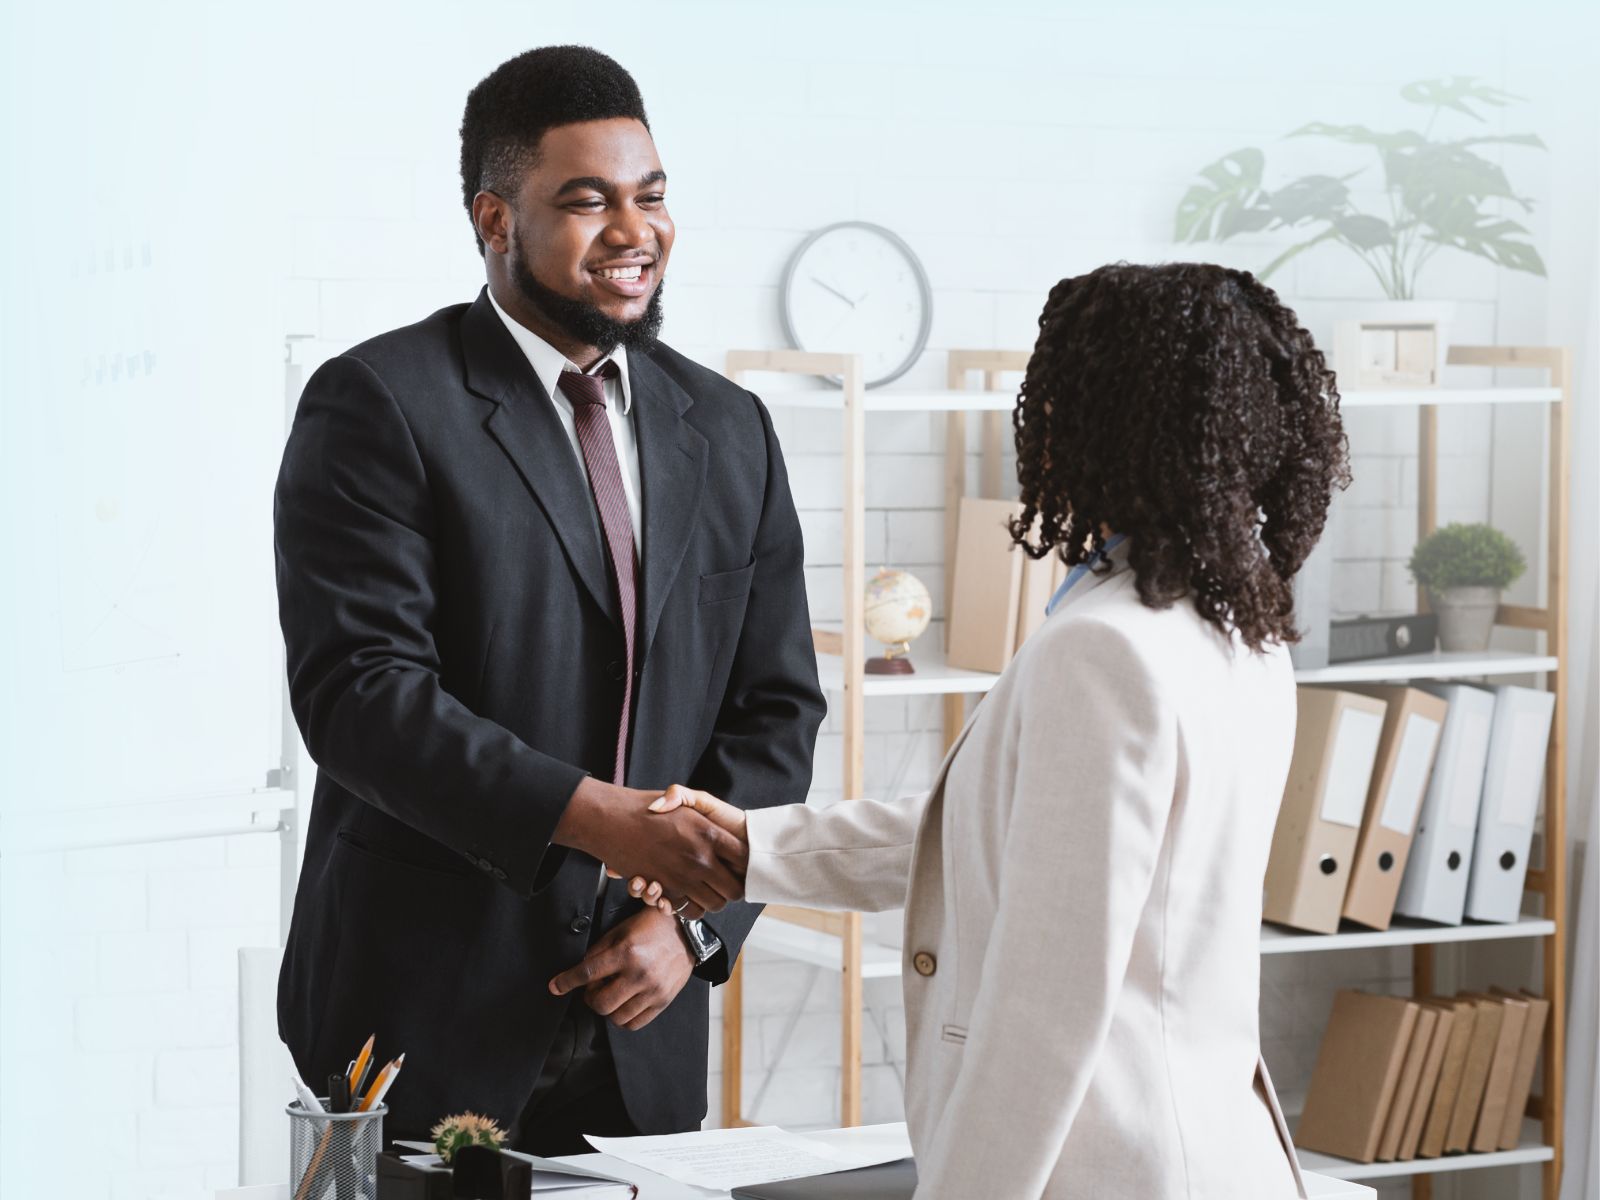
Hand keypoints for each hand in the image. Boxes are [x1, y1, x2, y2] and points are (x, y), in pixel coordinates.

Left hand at [547, 907, 693, 1030]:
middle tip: (591, 989)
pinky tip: (622, 1004)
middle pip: (600, 1003)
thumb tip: (580, 973)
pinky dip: (622, 1018)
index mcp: (627, 951)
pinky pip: (634, 1023)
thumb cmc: (650, 927)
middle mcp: (640, 973)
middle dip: (589, 998)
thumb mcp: (620, 931)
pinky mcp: (663, 1001)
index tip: (555, 987)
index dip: (567, 981)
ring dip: (606, 1009)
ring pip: (616, 1017)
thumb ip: (598, 952)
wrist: (686, 933)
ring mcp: (653, 990)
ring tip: (609, 995)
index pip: (588, 973)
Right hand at [552, 777, 744, 913]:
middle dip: (733, 888)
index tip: (741, 863)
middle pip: (734, 889)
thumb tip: (715, 827)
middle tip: (727, 881)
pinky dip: (691, 909)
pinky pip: (690, 910)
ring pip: (715, 903)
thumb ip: (701, 804)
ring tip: (709, 890)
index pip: (743, 857)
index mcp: (709, 833)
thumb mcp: (681, 796)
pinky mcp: (665, 890)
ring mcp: (683, 876)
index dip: (745, 863)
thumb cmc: (646, 807)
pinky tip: (689, 897)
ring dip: (715, 900)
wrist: (609, 819)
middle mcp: (700, 858)